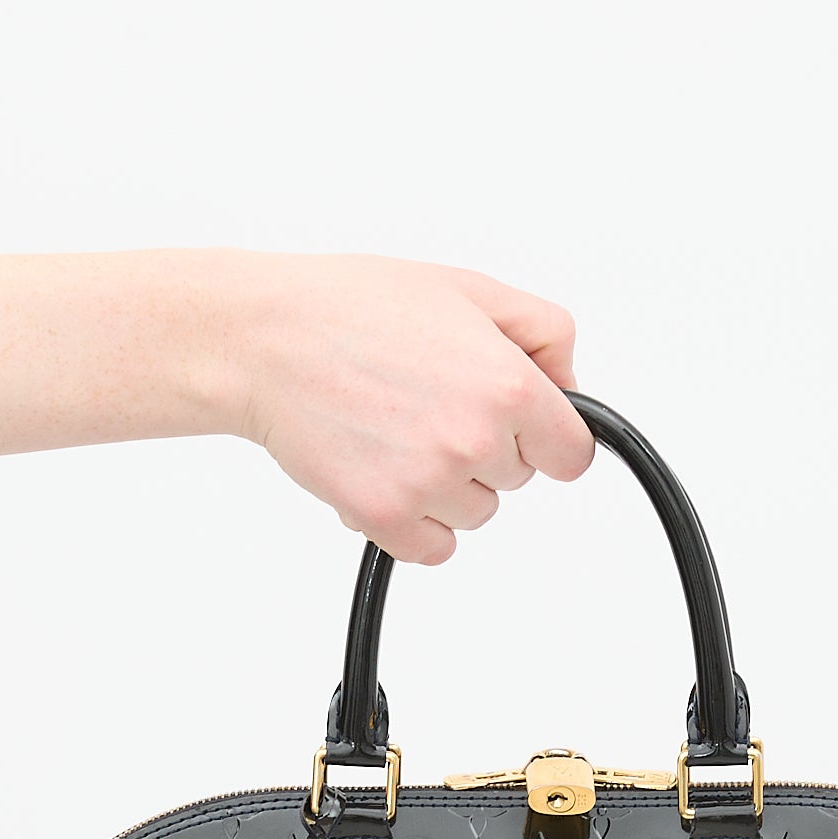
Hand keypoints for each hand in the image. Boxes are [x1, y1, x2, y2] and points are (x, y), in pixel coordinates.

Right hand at [220, 254, 593, 563]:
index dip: (545, 437)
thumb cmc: (352, 309)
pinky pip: (433, 548)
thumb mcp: (467, 290)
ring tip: (397, 431)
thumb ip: (540, 335)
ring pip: (474, 513)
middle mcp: (476, 440)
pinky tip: (384, 471)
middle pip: (517, 481)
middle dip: (485, 449)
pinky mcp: (386, 518)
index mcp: (509, 385)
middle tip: (429, 404)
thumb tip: (570, 386)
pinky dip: (414, 522)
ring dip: (446, 486)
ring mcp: (431, 484)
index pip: (571, 454)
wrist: (265, 341)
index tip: (520, 428)